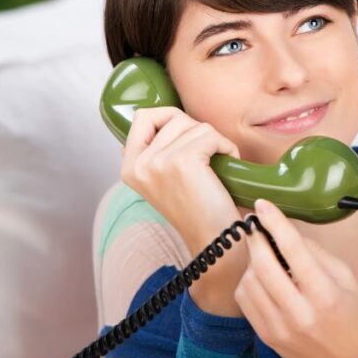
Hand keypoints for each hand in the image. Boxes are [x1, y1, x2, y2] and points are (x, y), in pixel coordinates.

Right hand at [120, 106, 243, 247]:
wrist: (215, 240)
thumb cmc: (197, 208)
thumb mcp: (162, 179)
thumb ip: (151, 152)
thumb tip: (147, 118)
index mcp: (129, 167)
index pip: (142, 117)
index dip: (168, 118)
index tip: (185, 137)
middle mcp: (138, 164)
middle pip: (172, 117)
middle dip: (195, 130)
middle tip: (205, 155)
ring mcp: (157, 162)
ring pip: (194, 124)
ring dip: (214, 140)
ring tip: (217, 163)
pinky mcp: (182, 162)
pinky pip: (210, 134)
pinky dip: (226, 146)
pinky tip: (228, 163)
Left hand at [236, 199, 357, 357]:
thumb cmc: (354, 318)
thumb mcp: (347, 279)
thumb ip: (317, 254)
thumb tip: (288, 231)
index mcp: (325, 295)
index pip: (294, 250)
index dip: (275, 222)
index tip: (263, 205)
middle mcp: (300, 313)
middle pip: (264, 265)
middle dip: (255, 238)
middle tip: (254, 223)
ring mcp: (280, 328)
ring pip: (250, 282)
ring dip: (252, 261)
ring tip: (263, 254)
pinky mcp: (267, 337)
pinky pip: (245, 301)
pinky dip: (248, 282)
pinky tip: (259, 277)